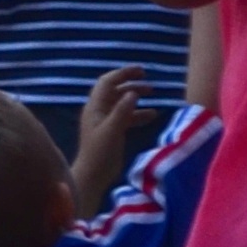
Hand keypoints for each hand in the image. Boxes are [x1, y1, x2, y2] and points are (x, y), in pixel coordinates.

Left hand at [66, 66, 152, 218]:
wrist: (93, 175)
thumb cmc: (100, 153)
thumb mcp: (112, 130)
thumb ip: (122, 111)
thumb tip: (133, 92)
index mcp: (95, 107)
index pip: (107, 82)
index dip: (123, 73)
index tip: (142, 71)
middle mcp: (98, 110)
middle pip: (114, 90)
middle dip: (131, 83)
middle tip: (149, 83)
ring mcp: (105, 121)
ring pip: (121, 102)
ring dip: (136, 96)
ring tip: (152, 94)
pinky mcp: (112, 131)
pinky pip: (126, 116)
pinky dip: (138, 112)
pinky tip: (152, 115)